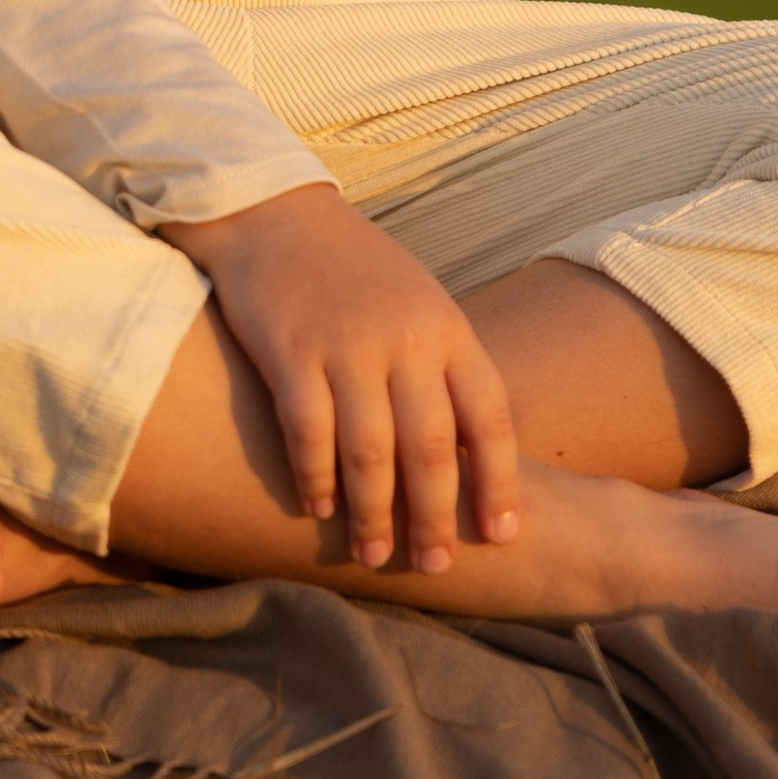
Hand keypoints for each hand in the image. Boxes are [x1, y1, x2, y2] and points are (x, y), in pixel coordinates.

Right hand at [158, 180, 518, 572]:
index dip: (499, 480)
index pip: (489, 414)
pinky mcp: (290, 349)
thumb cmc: (355, 273)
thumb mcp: (418, 307)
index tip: (501, 534)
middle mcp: (404, 337)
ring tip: (373, 555)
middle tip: (433, 564)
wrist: (275, 214)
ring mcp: (346, 343)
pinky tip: (319, 507)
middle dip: (436, 515)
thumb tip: (473, 458)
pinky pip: (308, 430)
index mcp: (445, 328)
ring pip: (370, 450)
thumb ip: (443, 371)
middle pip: (432, 445)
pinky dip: (316, 477)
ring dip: (374, 513)